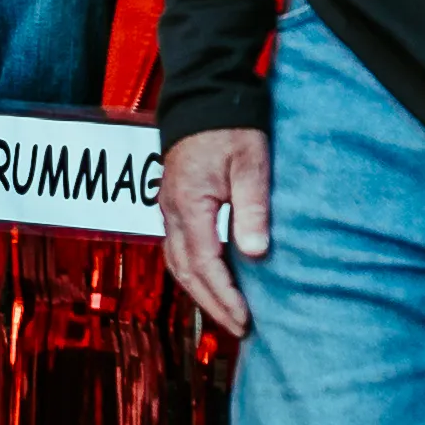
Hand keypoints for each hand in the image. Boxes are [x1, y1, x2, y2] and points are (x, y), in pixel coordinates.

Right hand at [159, 125, 269, 337]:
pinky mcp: (173, 204)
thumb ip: (251, 207)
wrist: (204, 94)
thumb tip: (255, 254)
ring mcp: (168, 208)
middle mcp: (172, 211)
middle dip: (212, 304)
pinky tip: (211, 282)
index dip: (225, 296)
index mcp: (190, 204)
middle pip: (186, 272)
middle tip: (239, 329)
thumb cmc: (230, 125)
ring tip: (226, 315)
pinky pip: (178, 249)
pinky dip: (193, 273)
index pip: (205, 264)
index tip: (245, 320)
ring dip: (201, 293)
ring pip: (178, 263)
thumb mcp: (251, 163)